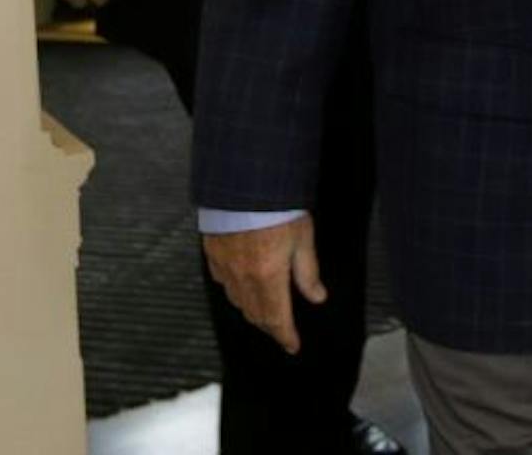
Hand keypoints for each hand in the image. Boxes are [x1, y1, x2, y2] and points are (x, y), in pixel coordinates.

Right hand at [203, 215, 324, 353]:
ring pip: (238, 302)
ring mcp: (225, 267)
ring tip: (265, 313)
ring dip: (253, 312)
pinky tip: (241, 287)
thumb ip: (308, 272)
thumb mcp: (303, 238)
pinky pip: (223, 283)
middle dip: (271, 327)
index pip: (277, 319)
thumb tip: (318, 297)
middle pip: (256, 314)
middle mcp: (243, 278)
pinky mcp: (213, 254)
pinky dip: (235, 292)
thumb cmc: (277, 208)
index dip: (286, 336)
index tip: (293, 346)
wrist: (245, 184)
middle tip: (282, 331)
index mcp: (268, 277)